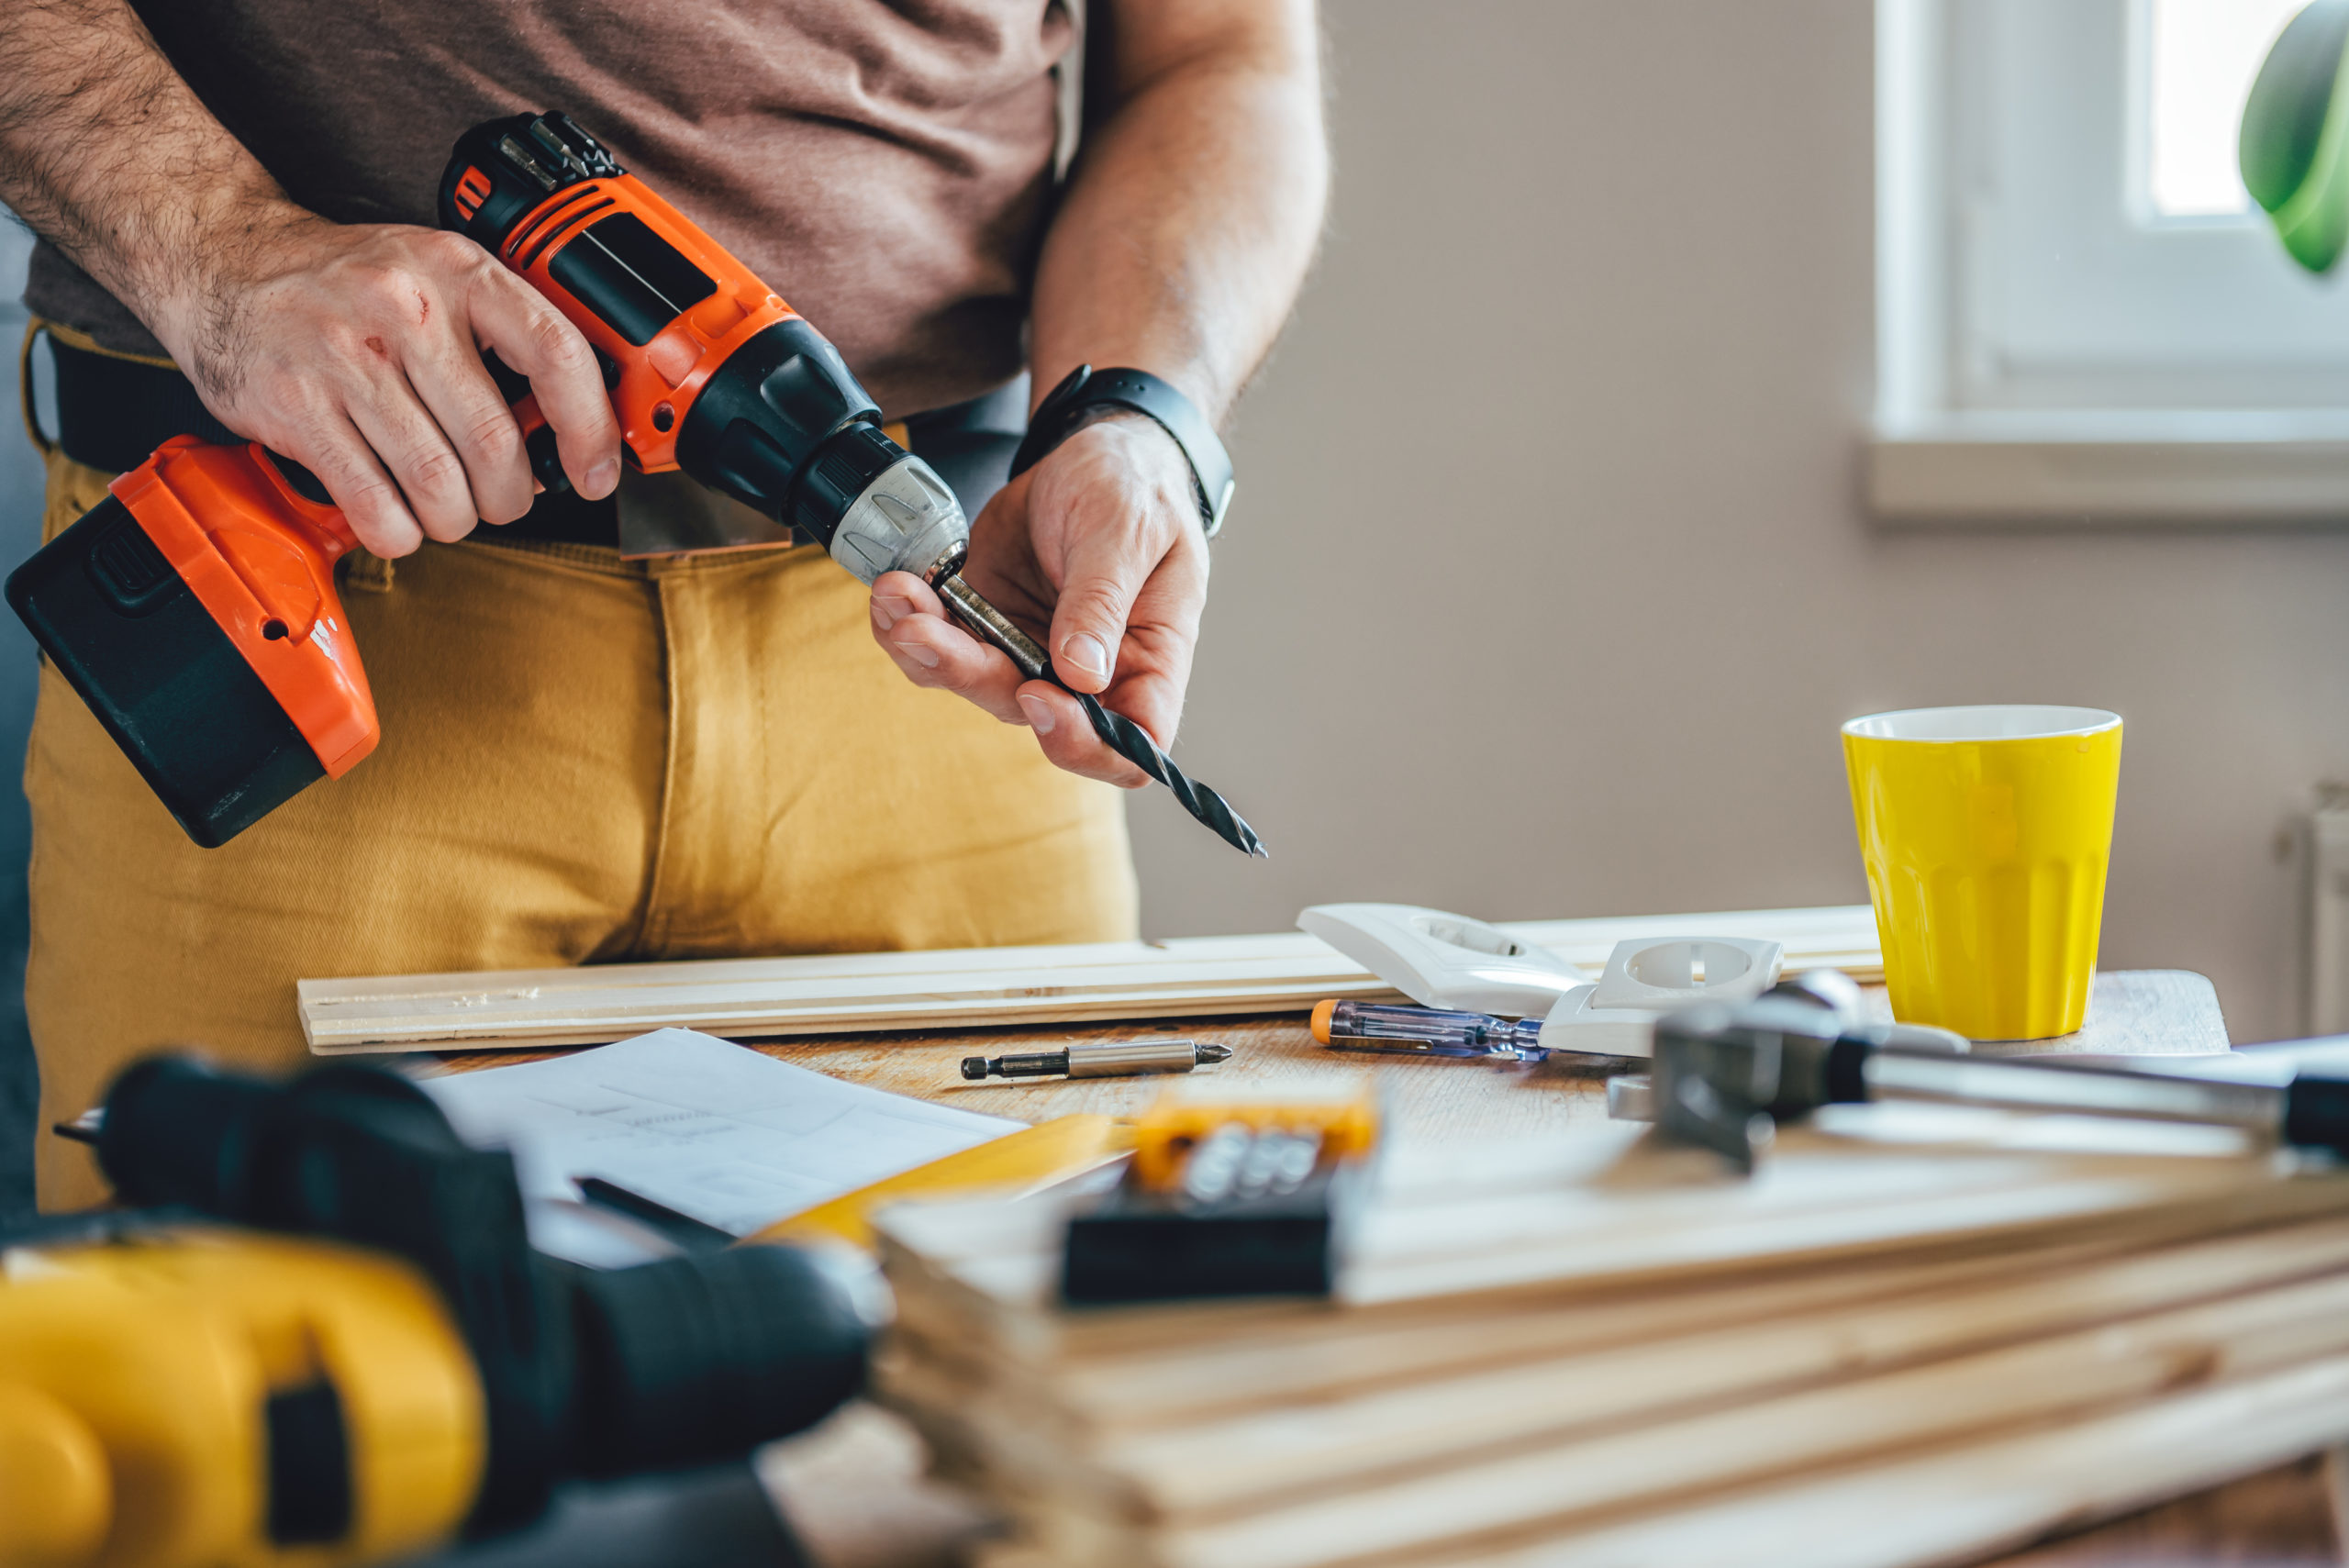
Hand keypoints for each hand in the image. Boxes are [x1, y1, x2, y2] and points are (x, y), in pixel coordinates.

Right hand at [153, 204, 621, 555]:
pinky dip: (398, 532)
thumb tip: (566, 437)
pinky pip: (376, 506)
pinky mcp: (297, 407)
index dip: (590, 428)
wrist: (223, 263)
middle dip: (510, 497)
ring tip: (446, 509)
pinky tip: (396, 517)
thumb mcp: (437, 278)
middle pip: (496, 443)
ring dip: (454, 520)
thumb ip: (504, 341)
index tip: (596, 472)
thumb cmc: (347, 285)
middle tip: (499, 500)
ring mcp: (346, 358)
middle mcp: (405, 309)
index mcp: (458, 271)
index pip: (556, 354)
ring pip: (440, 485)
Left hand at [867, 414, 1208, 784]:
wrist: (1090, 454)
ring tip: (897, 597)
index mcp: (1149, 661)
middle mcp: (1088, 674)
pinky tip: (894, 590)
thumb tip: (1080, 676)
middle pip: (1031, 716)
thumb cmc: (1137, 491)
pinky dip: (907, 621)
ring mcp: (1031, 651)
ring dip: (926, 649)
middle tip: (924, 629)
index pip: (1133, 740)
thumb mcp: (1130, 531)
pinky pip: (941, 644)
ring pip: (974, 682)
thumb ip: (1103, 602)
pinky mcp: (987, 623)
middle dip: (969, 675)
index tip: (1035, 694)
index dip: (1083, 741)